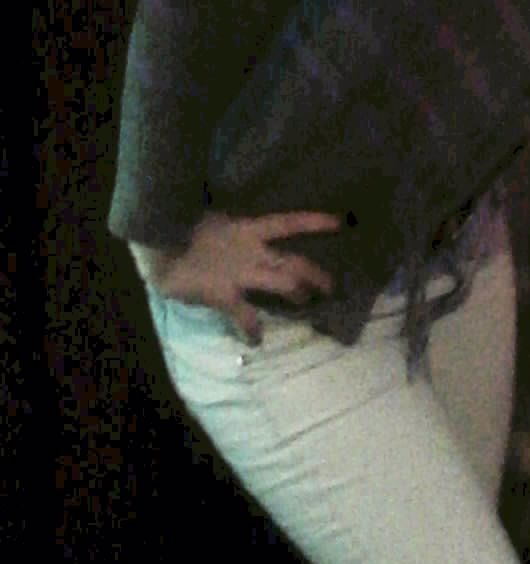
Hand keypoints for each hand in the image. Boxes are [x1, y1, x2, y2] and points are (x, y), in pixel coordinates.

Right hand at [132, 210, 342, 343]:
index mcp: (248, 229)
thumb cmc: (179, 229)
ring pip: (284, 283)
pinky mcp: (224, 293)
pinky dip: (252, 330)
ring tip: (306, 303)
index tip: (340, 223)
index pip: (289, 222)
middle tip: (332, 286)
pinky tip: (256, 341)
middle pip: (295, 262)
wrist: (155, 243)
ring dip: (299, 295)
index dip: (314, 221)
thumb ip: (227, 226)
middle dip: (316, 275)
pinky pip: (245, 316)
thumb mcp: (210, 221)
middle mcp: (252, 250)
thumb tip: (231, 223)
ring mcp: (240, 272)